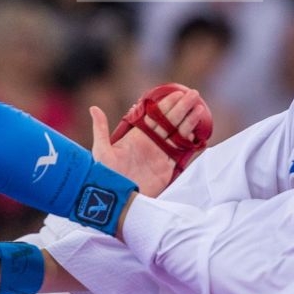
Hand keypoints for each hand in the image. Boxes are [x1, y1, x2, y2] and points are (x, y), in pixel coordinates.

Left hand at [90, 89, 208, 198]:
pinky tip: (197, 134)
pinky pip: (180, 154)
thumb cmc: (105, 175)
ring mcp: (159, 156)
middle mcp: (150, 144)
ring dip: (189, 122)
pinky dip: (189, 144)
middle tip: (194, 95)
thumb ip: (100, 129)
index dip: (167, 104)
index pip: (155, 116)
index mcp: (136, 136)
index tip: (177, 93)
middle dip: (182, 108)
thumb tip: (93, 107)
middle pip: (169, 122)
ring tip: (200, 109)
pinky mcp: (166, 171)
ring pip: (177, 135)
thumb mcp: (101, 151)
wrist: (116, 200)